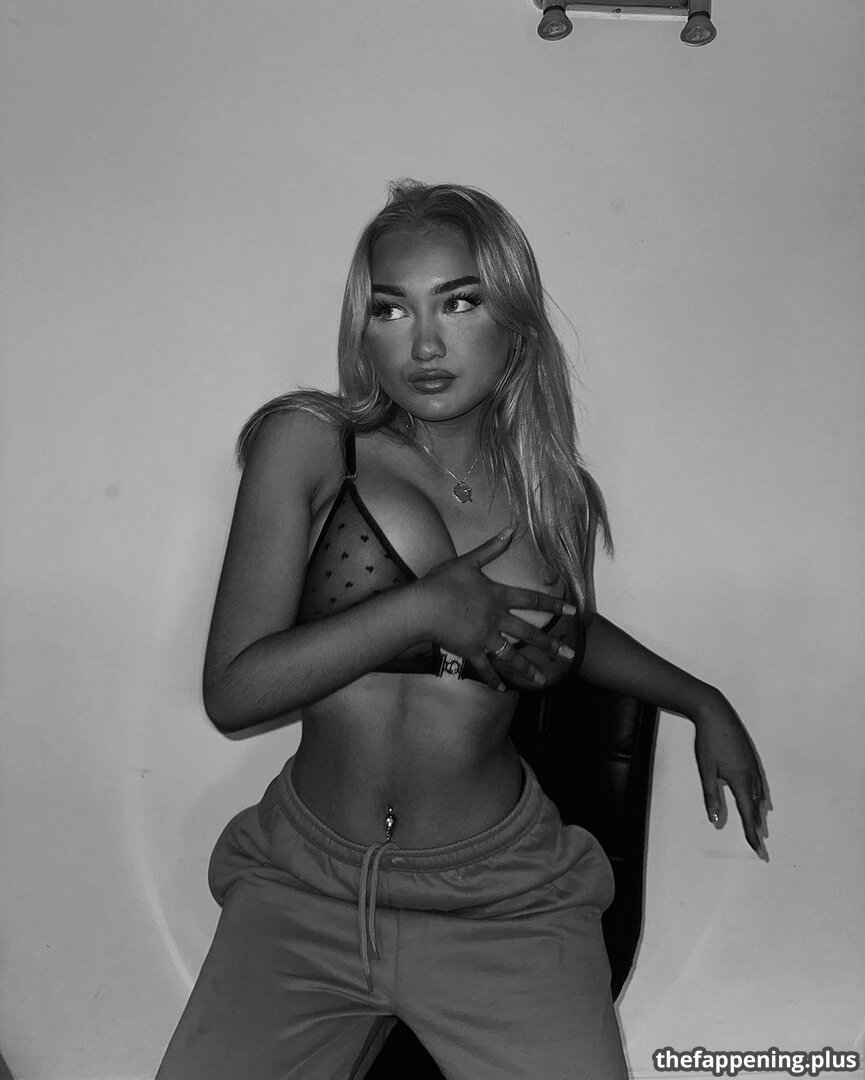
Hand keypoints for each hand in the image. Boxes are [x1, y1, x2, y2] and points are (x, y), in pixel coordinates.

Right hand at [418, 527, 576, 690]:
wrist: (423, 607)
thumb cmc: (443, 582)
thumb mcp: (468, 561)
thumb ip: (490, 549)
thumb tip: (509, 530)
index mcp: (498, 596)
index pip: (531, 600)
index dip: (552, 604)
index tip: (572, 611)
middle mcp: (497, 619)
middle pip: (528, 632)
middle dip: (549, 644)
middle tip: (568, 654)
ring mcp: (485, 637)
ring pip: (511, 655)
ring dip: (527, 668)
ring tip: (542, 680)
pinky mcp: (470, 651)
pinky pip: (485, 667)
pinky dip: (493, 679)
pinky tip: (502, 689)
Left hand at [691, 690, 767, 856]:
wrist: (715, 713)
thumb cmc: (708, 742)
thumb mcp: (706, 771)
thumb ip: (711, 796)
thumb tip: (715, 819)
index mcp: (741, 781)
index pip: (748, 815)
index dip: (752, 834)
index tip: (757, 850)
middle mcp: (752, 776)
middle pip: (756, 809)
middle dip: (757, 829)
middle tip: (760, 848)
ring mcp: (754, 766)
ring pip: (759, 797)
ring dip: (759, 814)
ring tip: (759, 829)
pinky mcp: (752, 758)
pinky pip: (760, 785)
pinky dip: (760, 798)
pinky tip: (761, 801)